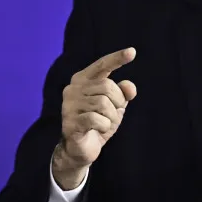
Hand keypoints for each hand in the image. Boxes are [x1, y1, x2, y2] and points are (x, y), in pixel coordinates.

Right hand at [54, 48, 137, 188]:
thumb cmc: (98, 123)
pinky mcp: (70, 122)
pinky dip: (105, 126)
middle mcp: (72, 89)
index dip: (117, 58)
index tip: (132, 51)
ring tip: (104, 123)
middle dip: (118, 101)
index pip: (102, 65)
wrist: (80, 149)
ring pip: (104, 103)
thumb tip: (129, 87)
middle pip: (108, 86)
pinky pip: (98, 119)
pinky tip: (99, 130)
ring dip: (111, 116)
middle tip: (113, 113)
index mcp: (82, 80)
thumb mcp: (115, 107)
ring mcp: (69, 105)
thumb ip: (123, 93)